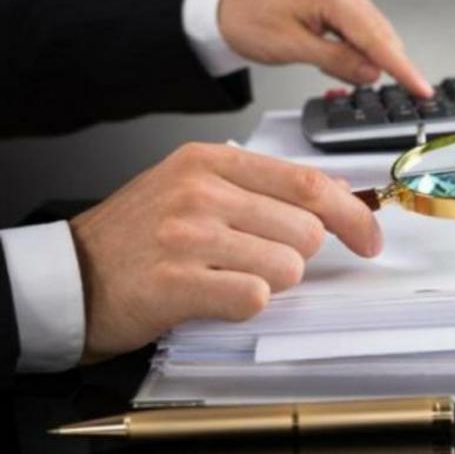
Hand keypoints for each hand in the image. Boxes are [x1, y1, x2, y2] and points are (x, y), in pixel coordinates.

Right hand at [69, 143, 380, 362]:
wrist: (75, 274)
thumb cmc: (141, 231)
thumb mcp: (196, 184)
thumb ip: (263, 185)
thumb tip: (336, 192)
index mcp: (211, 160)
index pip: (307, 183)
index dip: (351, 214)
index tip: (368, 238)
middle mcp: (201, 191)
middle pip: (306, 230)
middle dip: (297, 254)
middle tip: (260, 258)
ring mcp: (188, 235)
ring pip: (287, 266)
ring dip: (269, 281)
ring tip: (227, 274)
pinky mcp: (177, 282)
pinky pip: (255, 298)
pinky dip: (243, 304)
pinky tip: (212, 294)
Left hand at [217, 0, 432, 96]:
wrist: (232, 9)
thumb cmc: (254, 22)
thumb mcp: (294, 48)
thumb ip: (338, 61)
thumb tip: (372, 74)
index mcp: (337, 0)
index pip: (380, 42)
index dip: (404, 69)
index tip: (422, 89)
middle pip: (384, 42)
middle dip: (378, 68)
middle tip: (346, 80)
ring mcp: (347, 3)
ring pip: (375, 43)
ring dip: (362, 64)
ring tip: (324, 63)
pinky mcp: (343, 13)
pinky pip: (362, 40)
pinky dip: (353, 57)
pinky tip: (330, 60)